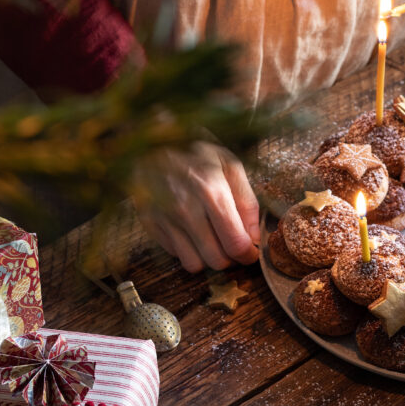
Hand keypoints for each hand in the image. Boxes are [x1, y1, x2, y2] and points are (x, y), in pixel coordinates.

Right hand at [134, 142, 259, 272]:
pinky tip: (191, 230)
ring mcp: (165, 219)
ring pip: (195, 264)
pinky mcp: (150, 225)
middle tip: (231, 243)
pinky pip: (175, 255)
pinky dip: (187, 249)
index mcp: (211, 191)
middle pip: (216, 260)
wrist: (151, 141)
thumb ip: (247, 202)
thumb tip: (254, 237)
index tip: (250, 251)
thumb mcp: (230, 165)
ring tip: (211, 238)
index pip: (235, 244)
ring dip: (207, 257)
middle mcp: (186, 209)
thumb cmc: (195, 152)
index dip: (248, 254)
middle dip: (230, 257)